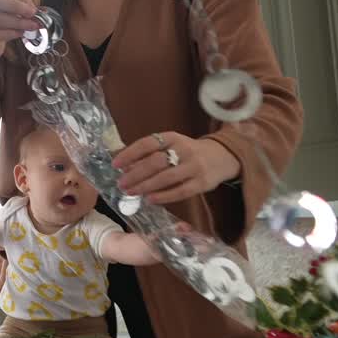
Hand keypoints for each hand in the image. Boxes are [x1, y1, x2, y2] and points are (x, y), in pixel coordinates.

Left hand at [112, 132, 239, 204]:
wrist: (223, 156)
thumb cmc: (188, 152)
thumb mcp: (171, 145)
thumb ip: (151, 153)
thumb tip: (125, 167)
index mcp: (172, 137)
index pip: (147, 144)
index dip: (129, 154)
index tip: (115, 164)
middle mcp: (184, 150)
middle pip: (155, 162)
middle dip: (135, 174)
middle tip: (121, 183)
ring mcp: (194, 166)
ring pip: (166, 177)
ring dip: (145, 186)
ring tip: (130, 192)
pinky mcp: (202, 183)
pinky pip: (180, 191)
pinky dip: (163, 196)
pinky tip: (150, 199)